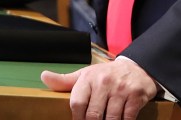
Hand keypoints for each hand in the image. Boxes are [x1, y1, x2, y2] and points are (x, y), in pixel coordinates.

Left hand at [40, 57, 158, 119]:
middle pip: (93, 115)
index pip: (77, 103)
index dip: (76, 119)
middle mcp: (104, 82)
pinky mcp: (136, 95)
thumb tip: (44, 77)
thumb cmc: (106, 75)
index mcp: (88, 77)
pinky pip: (127, 118)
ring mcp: (121, 89)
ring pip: (111, 119)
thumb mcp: (85, 75)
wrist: (136, 67)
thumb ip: (65, 81)